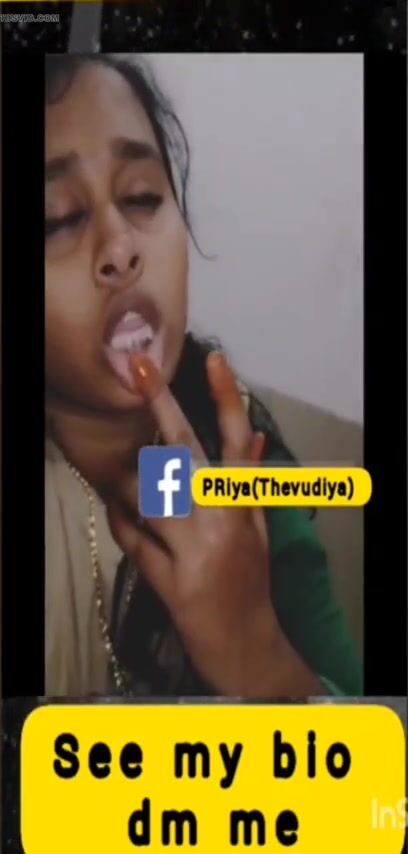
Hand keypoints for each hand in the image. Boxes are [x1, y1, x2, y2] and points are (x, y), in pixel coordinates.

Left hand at [107, 352, 318, 696]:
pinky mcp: (171, 581)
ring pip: (149, 494)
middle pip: (186, 453)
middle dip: (162, 405)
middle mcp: (221, 522)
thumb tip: (252, 436)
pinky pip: (133, 538)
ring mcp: (195, 552)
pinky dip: (122, 522)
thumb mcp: (257, 530)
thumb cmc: (250, 581)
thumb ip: (248, 484)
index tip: (215, 359)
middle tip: (140, 367)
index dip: (226, 398)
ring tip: (120, 472)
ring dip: (131, 481)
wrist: (245, 645)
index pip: (236, 442)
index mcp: (243, 506)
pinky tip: (119, 513)